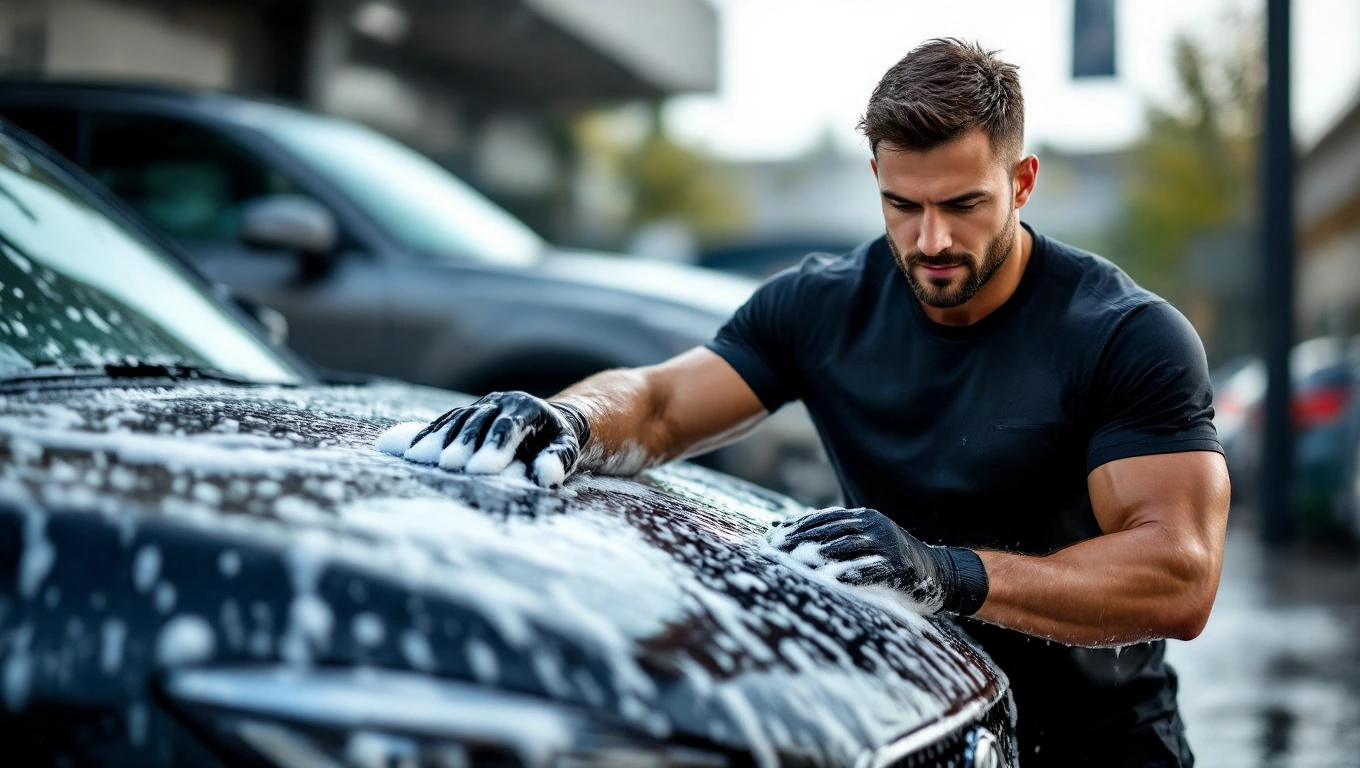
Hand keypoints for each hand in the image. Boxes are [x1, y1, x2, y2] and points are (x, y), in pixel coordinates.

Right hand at [394, 391, 589, 486]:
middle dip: (463, 443)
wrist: (548, 423)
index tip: (482, 470)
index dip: (495, 445)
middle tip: (449, 466)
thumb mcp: (566, 452)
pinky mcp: (467, 412)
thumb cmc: (556, 443)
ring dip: (439, 438)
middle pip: (480, 420)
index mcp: (528, 408)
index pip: (510, 425)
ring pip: (459, 418)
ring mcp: (482, 404)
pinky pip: (445, 421)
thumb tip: (546, 476)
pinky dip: (429, 434)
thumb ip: (557, 461)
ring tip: (421, 459)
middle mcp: (503, 400)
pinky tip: (412, 451)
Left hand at [770, 507, 987, 615]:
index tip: (771, 540)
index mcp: (863, 517)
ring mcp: (886, 544)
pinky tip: (830, 580)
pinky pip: (868, 569)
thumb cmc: (890, 560)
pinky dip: (848, 574)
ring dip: (817, 556)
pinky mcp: (897, 566)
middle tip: (775, 553)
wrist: (938, 574)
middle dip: (800, 542)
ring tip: (794, 565)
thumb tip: (779, 528)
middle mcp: (873, 525)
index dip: (796, 528)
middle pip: (829, 531)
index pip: (822, 518)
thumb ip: (827, 535)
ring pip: (845, 547)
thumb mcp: (860, 542)